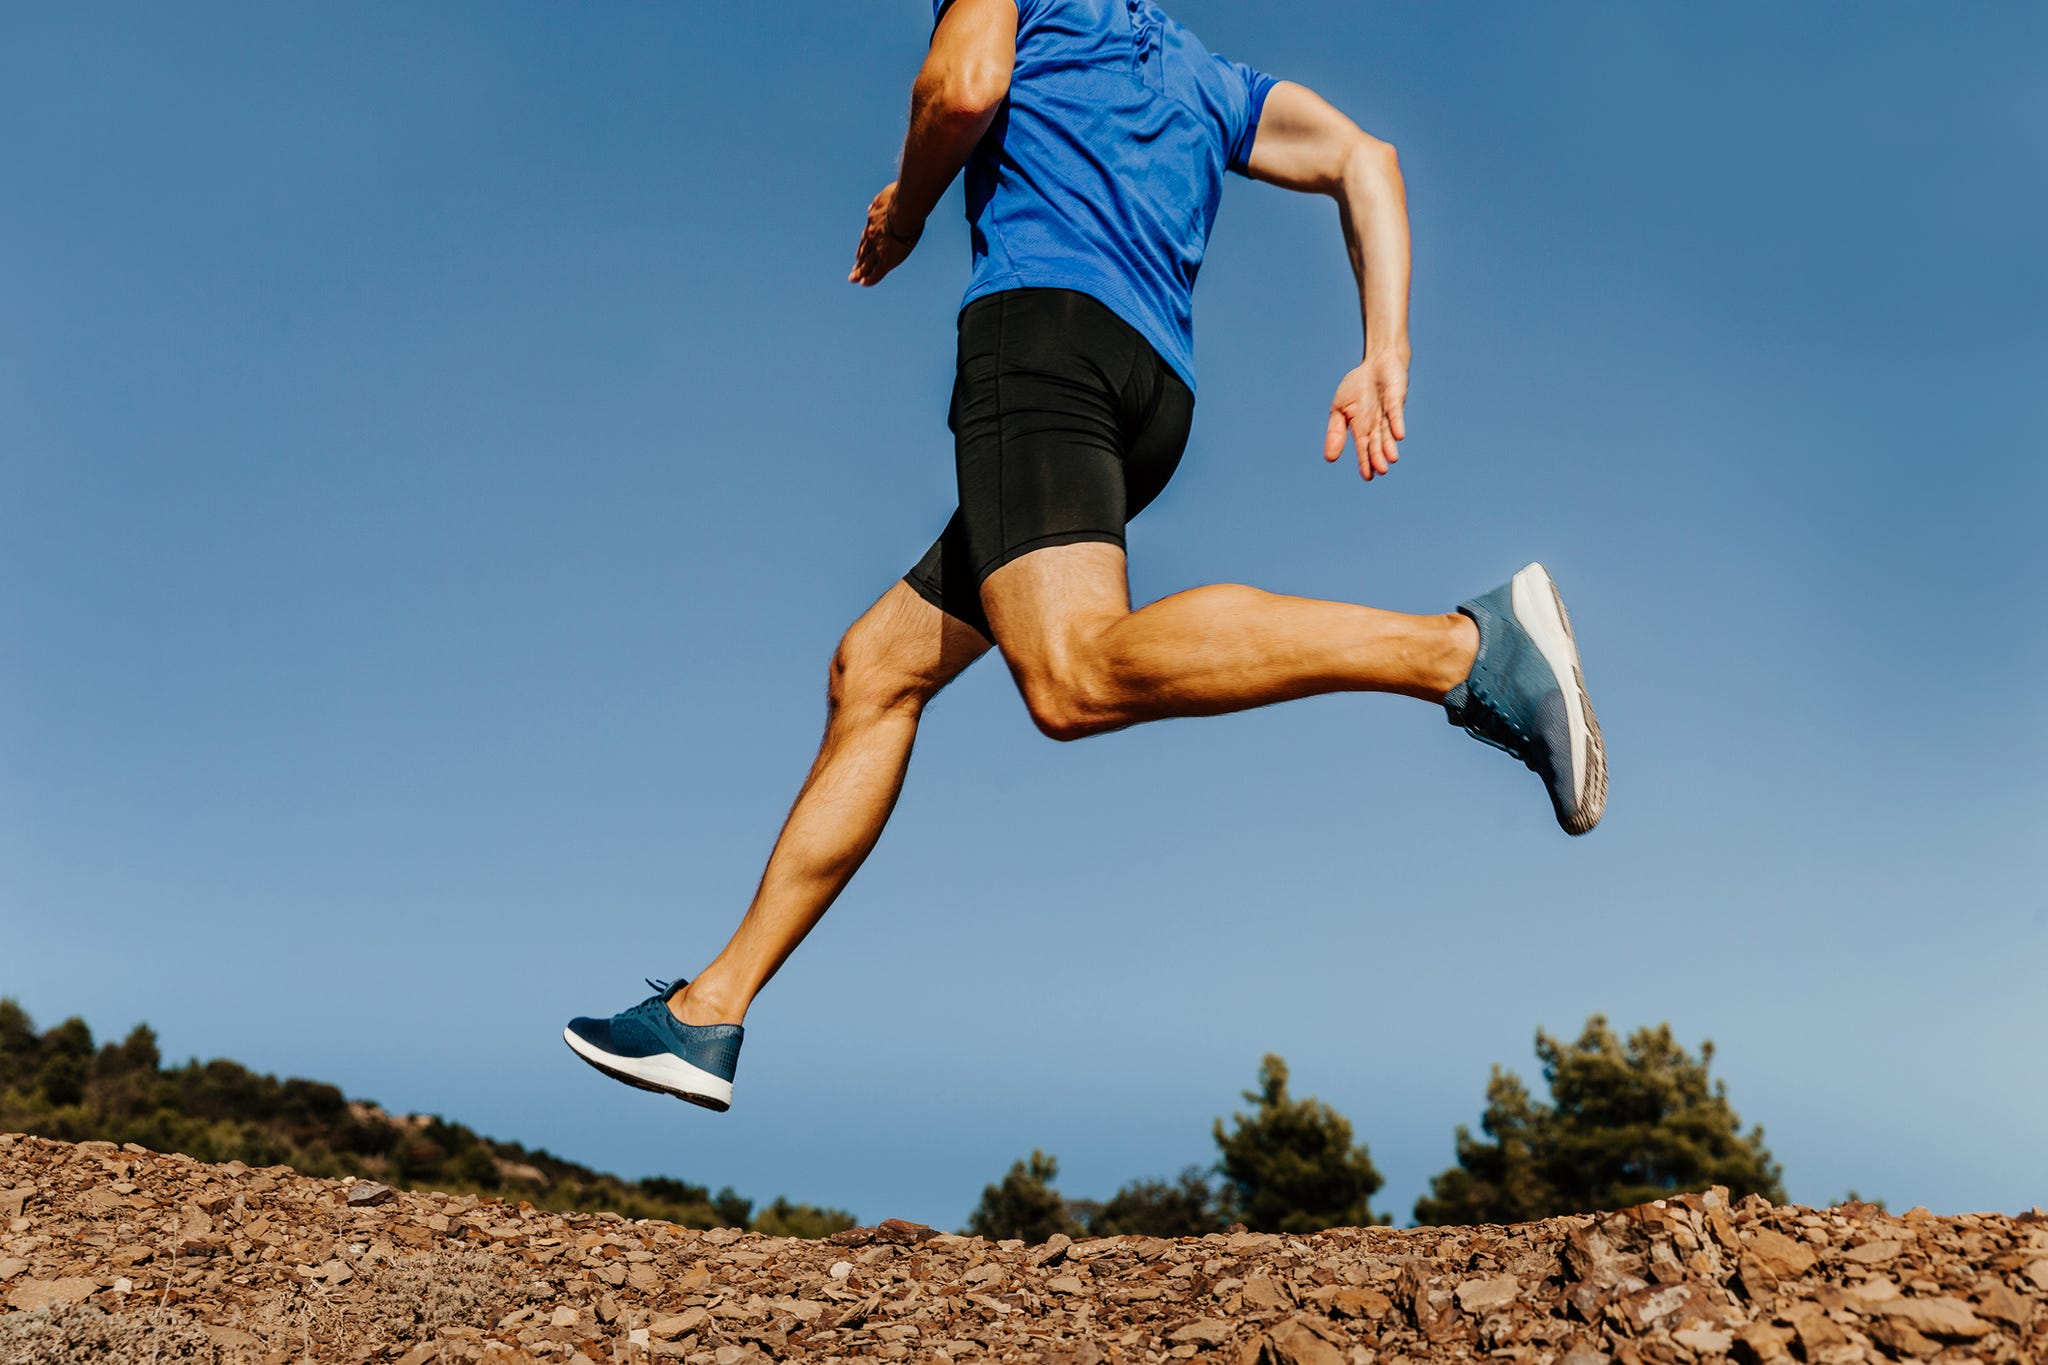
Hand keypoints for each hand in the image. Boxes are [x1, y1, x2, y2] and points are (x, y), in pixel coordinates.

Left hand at [849, 183, 921, 286]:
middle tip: (852, 271)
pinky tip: (863, 284)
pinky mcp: (886, 259)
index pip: (867, 238)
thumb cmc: (900, 199)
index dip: (863, 247)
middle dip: (858, 262)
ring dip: (859, 272)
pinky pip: (876, 272)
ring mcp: (878, 248)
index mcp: (873, 222)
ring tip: (853, 279)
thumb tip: (870, 208)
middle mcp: (872, 237)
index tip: (858, 254)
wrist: (904, 210)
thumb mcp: (884, 197)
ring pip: (867, 264)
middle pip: (864, 252)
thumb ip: (878, 204)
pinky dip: (870, 279)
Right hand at [1324, 352, 1408, 480]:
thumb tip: (1330, 459)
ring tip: (1391, 459)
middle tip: (1381, 471)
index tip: (1368, 477)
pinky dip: (1396, 423)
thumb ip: (1336, 432)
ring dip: (1389, 444)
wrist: (1378, 361)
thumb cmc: (1359, 386)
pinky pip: (1395, 411)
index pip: (1364, 447)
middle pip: (1377, 442)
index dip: (1366, 461)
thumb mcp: (1340, 408)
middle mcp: (1377, 422)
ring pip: (1388, 431)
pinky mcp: (1396, 398)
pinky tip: (1399, 436)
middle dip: (1378, 456)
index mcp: (1362, 427)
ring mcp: (1387, 411)